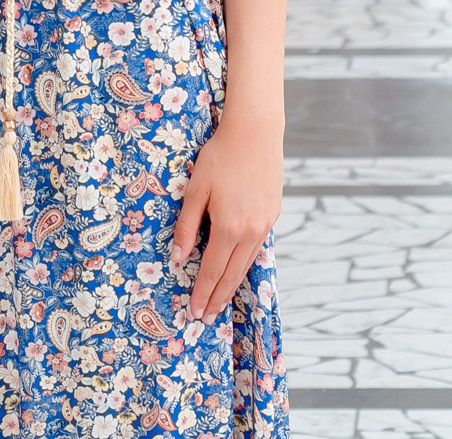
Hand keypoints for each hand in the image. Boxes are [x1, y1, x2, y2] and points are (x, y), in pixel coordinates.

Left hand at [172, 111, 283, 320]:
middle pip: (232, 274)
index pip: (213, 270)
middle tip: (207, 318)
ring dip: (232, 285)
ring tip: (220, 302)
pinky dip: (245, 265)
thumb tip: (178, 259)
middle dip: (218, 298)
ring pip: (246, 264)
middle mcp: (250, 231)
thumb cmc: (219, 157)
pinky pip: (256, 248)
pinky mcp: (273, 215)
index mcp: (229, 227)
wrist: (255, 133)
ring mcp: (265, 225)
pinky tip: (237, 270)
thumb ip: (186, 226)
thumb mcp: (196, 190)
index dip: (203, 293)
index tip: (195, 312)